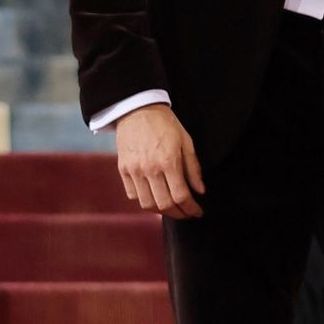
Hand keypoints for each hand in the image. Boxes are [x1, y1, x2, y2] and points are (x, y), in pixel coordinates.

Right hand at [115, 104, 205, 218]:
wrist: (138, 110)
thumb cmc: (165, 124)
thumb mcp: (186, 141)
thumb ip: (193, 168)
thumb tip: (200, 191)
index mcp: (168, 161)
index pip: (181, 196)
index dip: (191, 208)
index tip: (197, 212)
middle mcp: (150, 169)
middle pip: (164, 204)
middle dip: (179, 214)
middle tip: (187, 213)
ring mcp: (134, 170)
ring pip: (147, 204)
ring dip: (161, 211)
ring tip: (172, 208)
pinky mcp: (123, 170)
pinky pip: (133, 195)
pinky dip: (145, 201)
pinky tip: (155, 198)